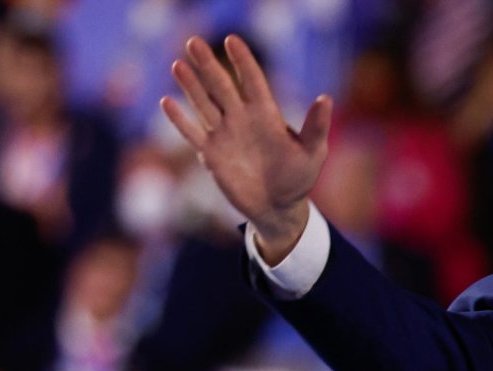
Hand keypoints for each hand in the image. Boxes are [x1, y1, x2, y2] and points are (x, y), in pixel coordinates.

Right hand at [161, 34, 329, 262]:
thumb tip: (326, 98)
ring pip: (204, 104)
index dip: (243, 61)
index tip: (232, 40)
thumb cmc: (299, 179)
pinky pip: (193, 133)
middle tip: (194, 41)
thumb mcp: (313, 153)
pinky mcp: (212, 154)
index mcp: (266, 113)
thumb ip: (316, 126)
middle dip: (208, 64)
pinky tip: (167, 102)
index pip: (252, 80)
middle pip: (221, 86)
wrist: (278, 207)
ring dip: (190, 85)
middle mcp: (242, 118)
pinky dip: (180, 120)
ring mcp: (224, 134)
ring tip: (178, 64)